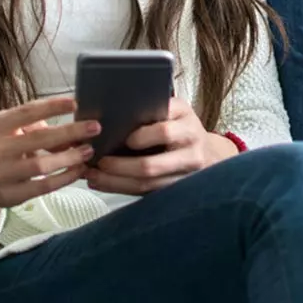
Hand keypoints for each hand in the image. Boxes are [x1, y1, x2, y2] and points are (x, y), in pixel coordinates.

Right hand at [0, 97, 99, 233]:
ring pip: (41, 165)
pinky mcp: (9, 195)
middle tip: (94, 128)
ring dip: (70, 157)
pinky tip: (78, 170)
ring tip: (88, 151)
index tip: (75, 103)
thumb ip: (33, 124)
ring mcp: (1, 175)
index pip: (26, 112)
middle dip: (70, 132)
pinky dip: (64, 178)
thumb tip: (70, 128)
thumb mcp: (7, 129)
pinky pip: (42, 186)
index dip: (52, 107)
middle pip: (38, 139)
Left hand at [85, 97, 237, 195]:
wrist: (208, 153)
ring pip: (146, 184)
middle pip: (151, 165)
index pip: (164, 132)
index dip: (142, 137)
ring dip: (116, 181)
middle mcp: (189, 151)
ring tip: (93, 175)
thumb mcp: (176, 110)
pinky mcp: (175, 191)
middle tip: (99, 162)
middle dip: (120, 166)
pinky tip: (103, 183)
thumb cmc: (183, 125)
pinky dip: (122, 189)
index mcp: (187, 124)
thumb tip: (117, 110)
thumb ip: (156, 109)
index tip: (124, 139)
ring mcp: (184, 175)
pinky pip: (146, 193)